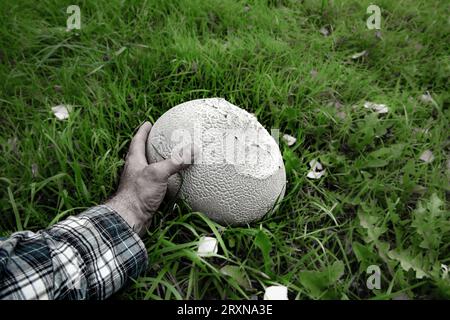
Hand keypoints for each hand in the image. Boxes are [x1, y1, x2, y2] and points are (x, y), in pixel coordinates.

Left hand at [105, 122, 195, 236]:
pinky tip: (174, 183)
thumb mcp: (158, 173)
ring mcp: (139, 184)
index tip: (148, 123)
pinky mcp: (145, 196)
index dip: (143, 131)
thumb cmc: (138, 194)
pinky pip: (156, 184)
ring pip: (148, 170)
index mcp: (134, 161)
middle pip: (141, 154)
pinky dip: (165, 181)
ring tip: (169, 159)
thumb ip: (176, 161)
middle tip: (159, 139)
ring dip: (157, 164)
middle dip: (149, 146)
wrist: (129, 219)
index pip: (137, 141)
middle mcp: (135, 171)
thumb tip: (194, 150)